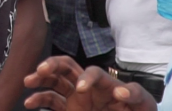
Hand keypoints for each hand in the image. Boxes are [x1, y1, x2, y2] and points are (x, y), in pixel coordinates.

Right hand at [23, 57, 157, 110]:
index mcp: (105, 84)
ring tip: (28, 81)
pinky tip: (29, 102)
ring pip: (54, 81)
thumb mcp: (143, 104)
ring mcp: (76, 98)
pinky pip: (51, 100)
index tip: (81, 89)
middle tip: (41, 70)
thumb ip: (135, 95)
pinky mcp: (69, 109)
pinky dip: (39, 99)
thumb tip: (121, 92)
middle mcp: (88, 87)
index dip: (86, 77)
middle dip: (52, 65)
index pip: (92, 72)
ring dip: (40, 78)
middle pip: (67, 67)